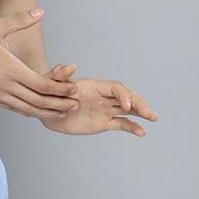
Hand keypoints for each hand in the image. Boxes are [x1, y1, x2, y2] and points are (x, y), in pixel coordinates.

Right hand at [0, 7, 81, 119]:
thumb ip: (20, 21)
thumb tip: (41, 11)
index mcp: (10, 69)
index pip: (41, 85)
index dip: (59, 89)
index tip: (73, 90)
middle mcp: (5, 86)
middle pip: (37, 101)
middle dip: (58, 105)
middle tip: (74, 106)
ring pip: (26, 109)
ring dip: (45, 113)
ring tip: (61, 114)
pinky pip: (13, 109)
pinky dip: (28, 112)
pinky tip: (37, 112)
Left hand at [39, 63, 158, 134]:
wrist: (45, 109)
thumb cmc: (49, 91)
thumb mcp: (51, 81)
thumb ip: (60, 74)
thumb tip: (71, 66)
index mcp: (95, 86)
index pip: (116, 88)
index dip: (123, 96)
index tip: (124, 106)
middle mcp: (103, 97)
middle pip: (127, 98)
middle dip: (139, 104)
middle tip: (150, 114)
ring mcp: (105, 110)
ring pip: (128, 110)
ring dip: (141, 113)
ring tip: (153, 118)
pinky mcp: (102, 123)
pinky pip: (120, 124)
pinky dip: (132, 127)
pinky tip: (141, 132)